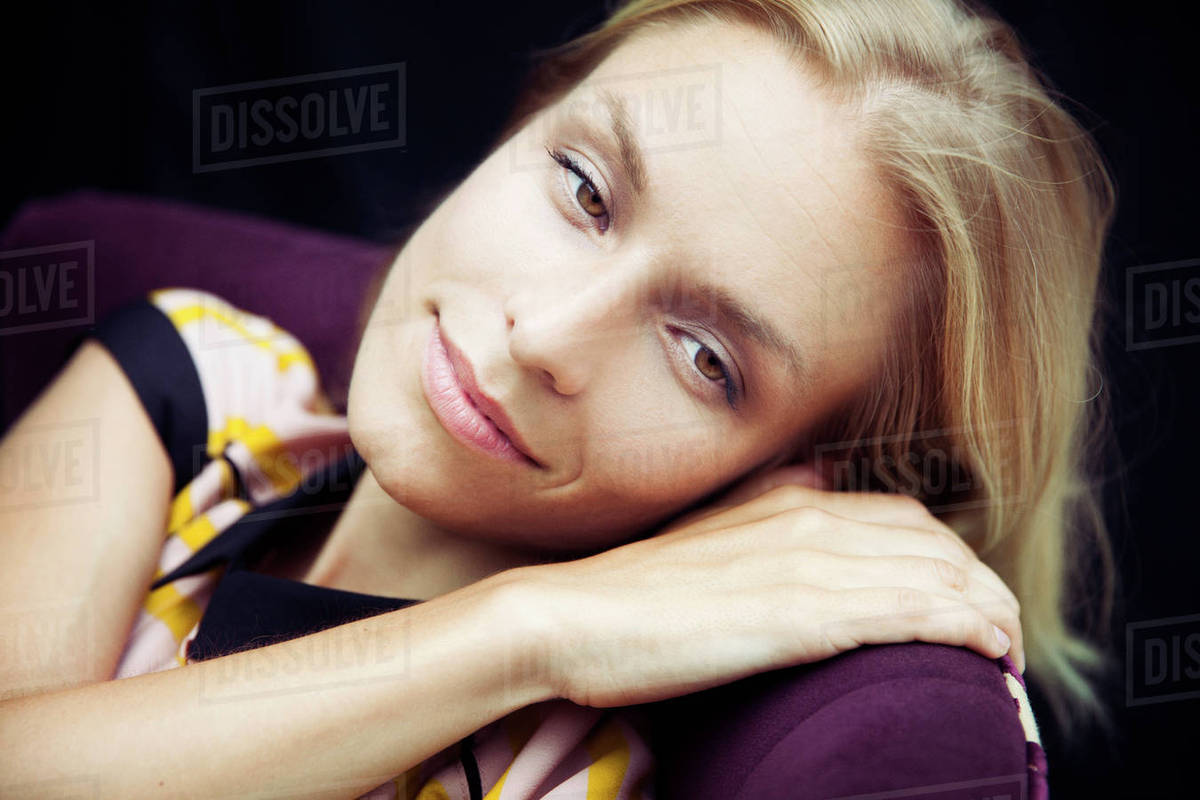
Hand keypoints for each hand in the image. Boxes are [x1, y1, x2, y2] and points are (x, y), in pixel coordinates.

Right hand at [512, 464, 1023, 708]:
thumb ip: (762, 507)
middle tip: (1001, 633)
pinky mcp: (804, 617)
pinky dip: (966, 630)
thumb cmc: (630, 592)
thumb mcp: (705, 535)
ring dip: (990, 612)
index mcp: (787, 501)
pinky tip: (990, 653)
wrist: (573, 618)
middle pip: (936, 545)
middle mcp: (809, 520)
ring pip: (938, 576)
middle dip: (984, 587)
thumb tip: (813, 481)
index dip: (948, 558)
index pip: (903, 518)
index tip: (963, 600)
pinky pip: (914, 614)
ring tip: (1008, 652)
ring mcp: (809, 566)